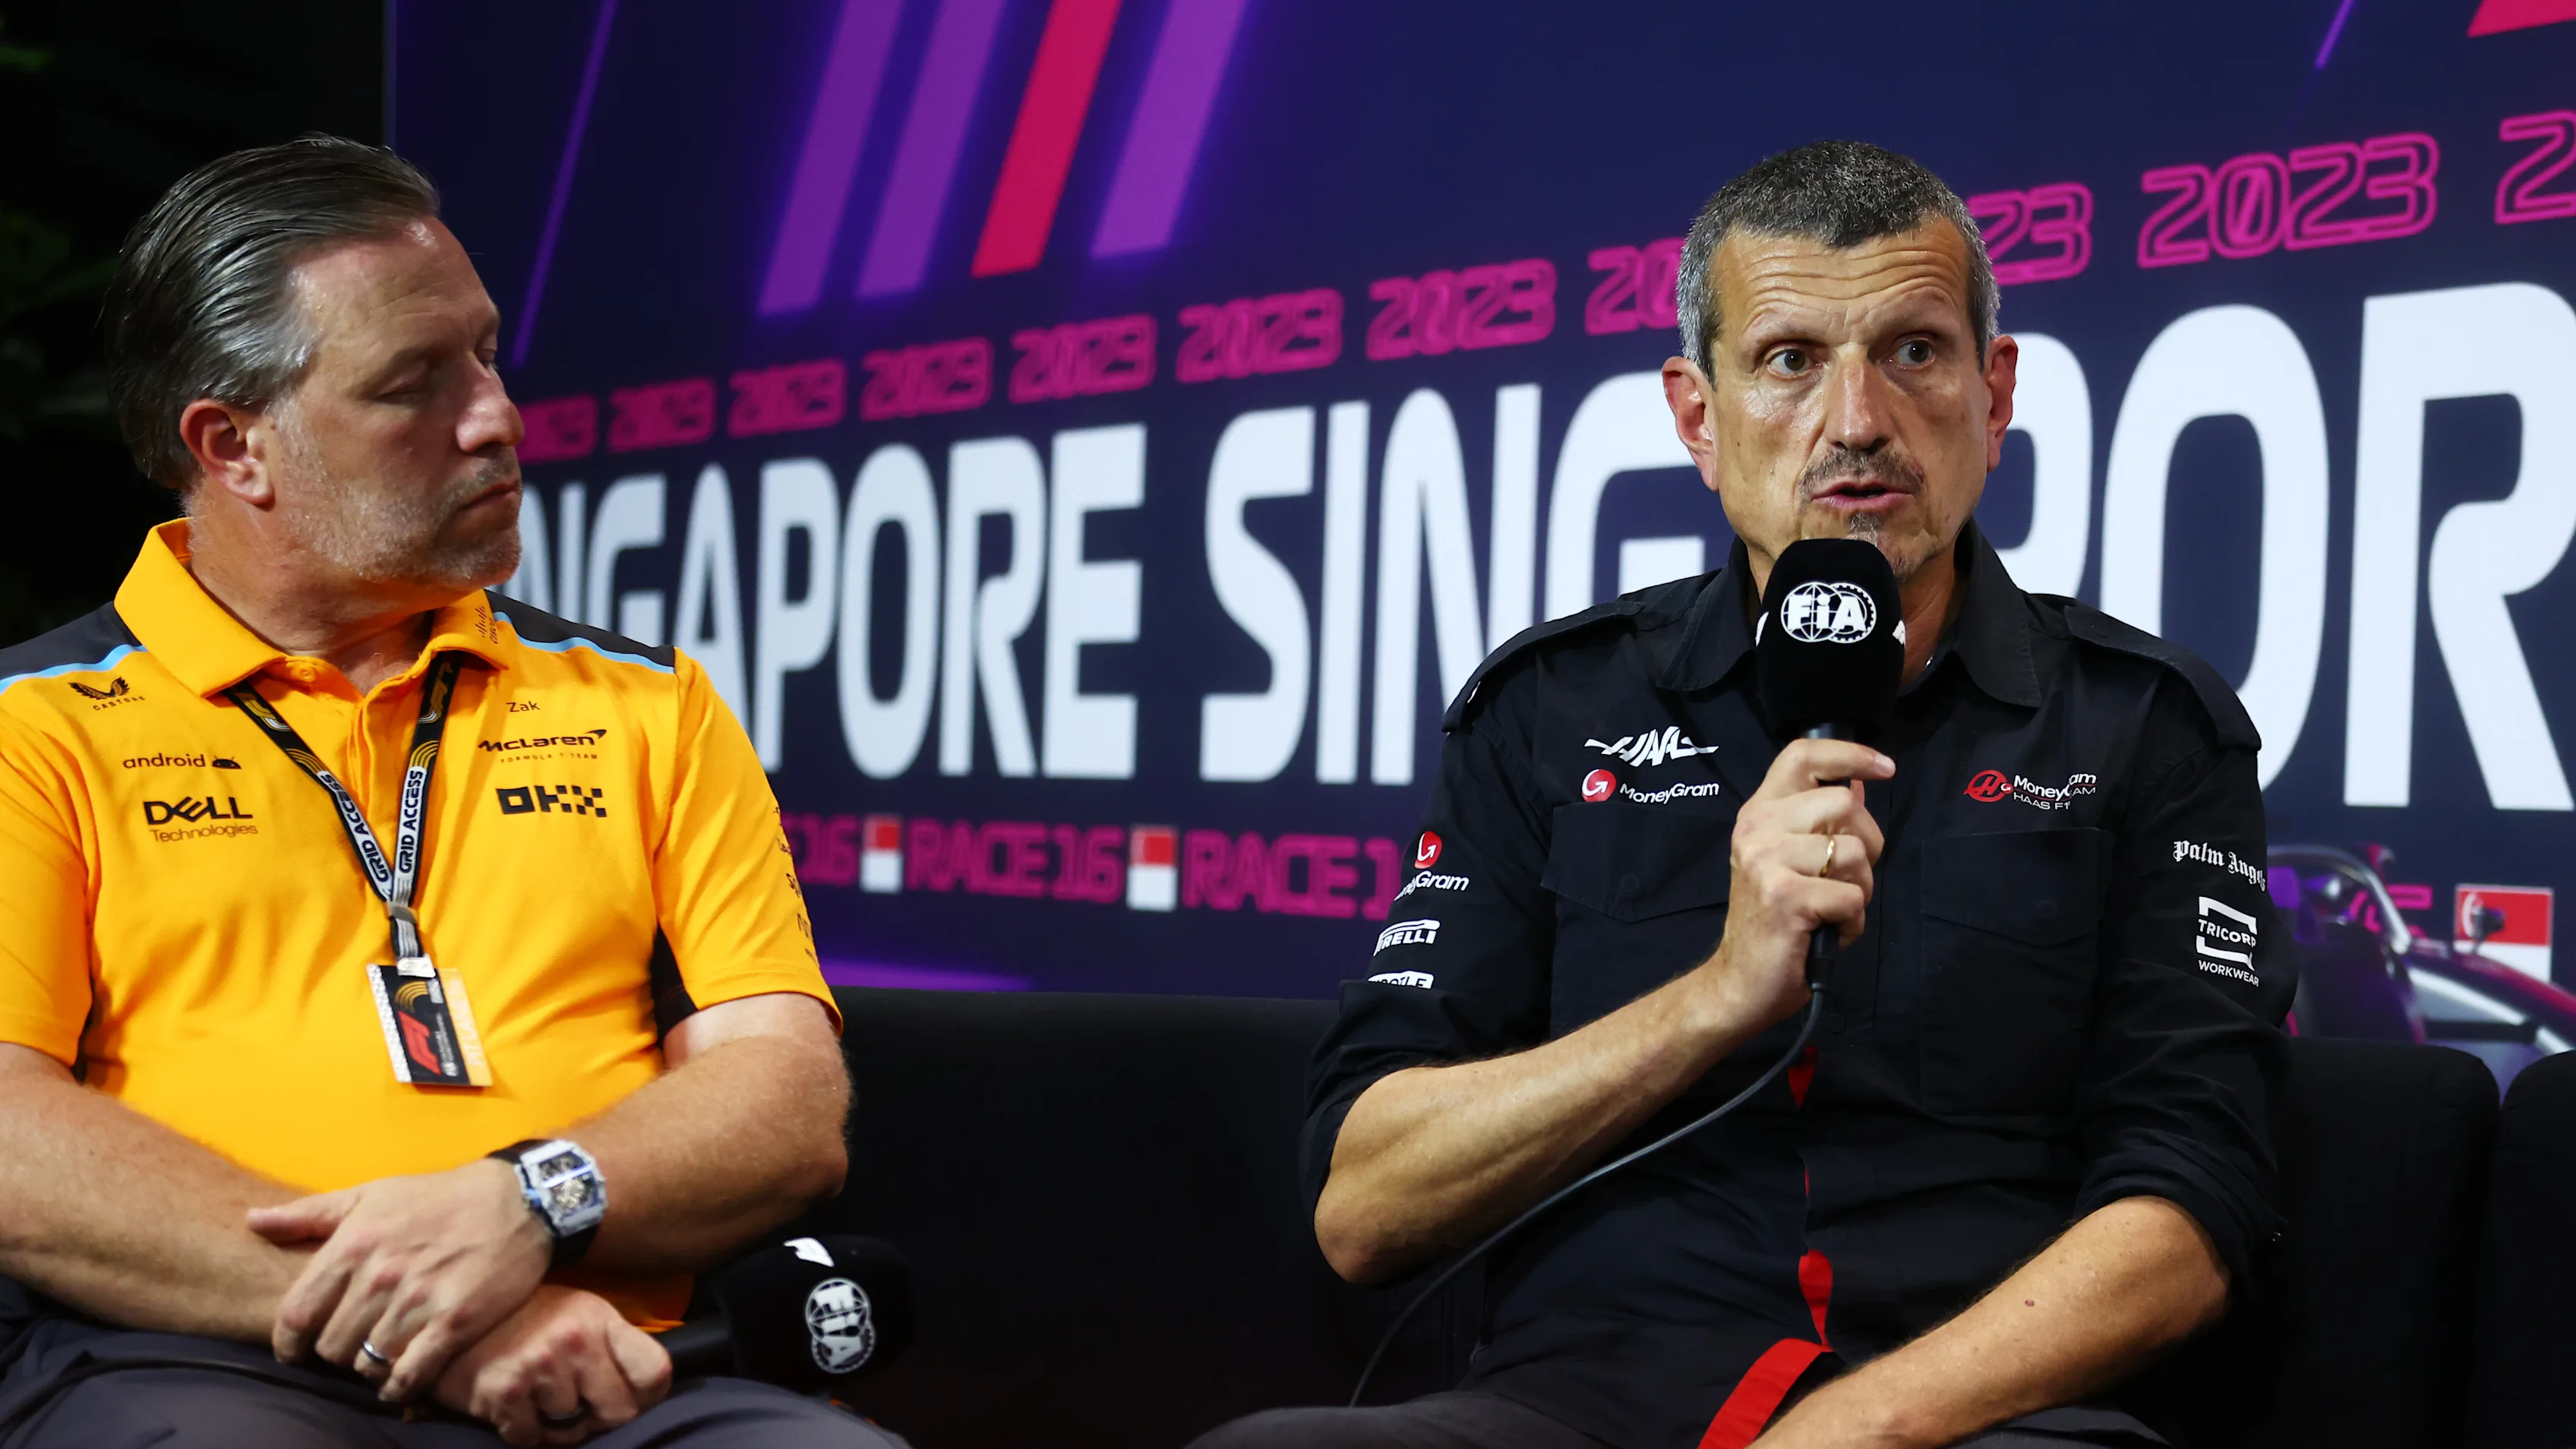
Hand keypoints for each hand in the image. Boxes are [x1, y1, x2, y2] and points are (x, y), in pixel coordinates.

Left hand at [249, 1157, 550, 1399]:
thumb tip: (252, 1221)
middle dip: (336, 1351)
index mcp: (354, 1245)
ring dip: (371, 1366)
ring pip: (368, 1363)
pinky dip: (400, 1385)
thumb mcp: (371, 1194)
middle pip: (331, 1346)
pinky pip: (411, 1373)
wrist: (520, 1200)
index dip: (289, 1342)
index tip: (296, 1349)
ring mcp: (419, 1301)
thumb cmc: (439, 1198)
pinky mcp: (456, 1321)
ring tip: (382, 1355)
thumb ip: (310, 1214)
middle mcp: (381, 1276)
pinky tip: (402, 1380)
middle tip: (352, 1344)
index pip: (297, 1314)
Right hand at [434, 1284, 672, 1445]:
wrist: (454, 1313)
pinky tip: (513, 1404)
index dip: (649, 1394)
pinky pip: (531, 1438)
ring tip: (539, 1398)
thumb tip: (644, 1390)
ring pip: (573, 1431)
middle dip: (600, 1417)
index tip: (632, 1396)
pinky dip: (523, 1430)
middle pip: (620, 1412)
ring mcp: (540, 1368)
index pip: (655, 1371)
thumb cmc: (525, 1316)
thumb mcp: (578, 1312)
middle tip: (578, 1406)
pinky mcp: (504, 1392)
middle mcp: (576, 1341)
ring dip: (557, 1425)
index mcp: (600, 1319)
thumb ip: (611, 1345)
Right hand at [1700, 738, 1890, 1030]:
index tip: (1883, 769)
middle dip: (1868, 843)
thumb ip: (1819, 823)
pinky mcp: (1784, 895)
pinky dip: (1851, 923)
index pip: (1801, 754)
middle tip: (1847, 879)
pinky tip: (1826, 932)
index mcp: (1758, 813)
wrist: (1741, 983)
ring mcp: (1766, 859)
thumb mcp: (1791, 861)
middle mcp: (1756, 827)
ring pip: (1855, 852)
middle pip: (1844, 802)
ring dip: (1860, 889)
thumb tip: (1858, 784)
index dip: (1849, 754)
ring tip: (1832, 910)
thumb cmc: (1776, 923)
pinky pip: (1852, 897)